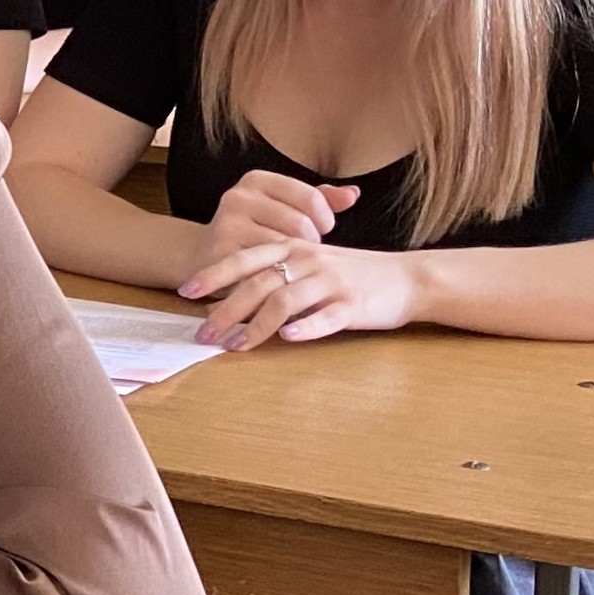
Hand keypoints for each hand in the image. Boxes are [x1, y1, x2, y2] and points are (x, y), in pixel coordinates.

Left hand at [185, 239, 424, 347]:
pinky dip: (305, 327)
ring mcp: (331, 283)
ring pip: (284, 302)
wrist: (407, 279)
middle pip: (257, 284)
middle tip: (203, 332)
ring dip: (256, 326)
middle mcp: (308, 261)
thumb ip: (274, 274)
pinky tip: (288, 338)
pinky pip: (326, 316)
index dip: (213, 274)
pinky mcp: (353, 305)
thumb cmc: (352, 273)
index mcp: (293, 248)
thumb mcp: (311, 263)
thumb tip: (230, 299)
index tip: (186, 291)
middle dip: (225, 309)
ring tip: (235, 345)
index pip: (245, 259)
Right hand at [196, 171, 360, 272]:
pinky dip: (278, 279)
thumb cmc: (255, 232)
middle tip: (302, 254)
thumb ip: (321, 200)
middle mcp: (238, 197)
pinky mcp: (222, 255)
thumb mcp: (284, 208)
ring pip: (285, 250)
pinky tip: (277, 280)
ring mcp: (227, 226)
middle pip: (301, 225)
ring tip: (288, 266)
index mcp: (256, 180)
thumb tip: (354, 194)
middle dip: (310, 245)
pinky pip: (268, 271)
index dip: (325, 220)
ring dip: (294, 264)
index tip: (319, 231)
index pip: (312, 197)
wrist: (202, 258)